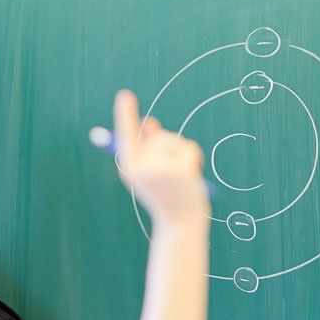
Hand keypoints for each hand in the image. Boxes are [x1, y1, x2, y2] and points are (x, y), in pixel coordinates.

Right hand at [112, 89, 209, 226]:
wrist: (179, 224)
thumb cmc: (165, 196)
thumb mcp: (152, 172)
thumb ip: (149, 147)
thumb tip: (150, 123)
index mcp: (129, 168)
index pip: (126, 137)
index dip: (125, 116)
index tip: (124, 95)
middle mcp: (140, 168)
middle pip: (156, 136)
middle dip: (167, 145)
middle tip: (171, 171)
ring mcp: (159, 169)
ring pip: (174, 142)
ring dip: (182, 153)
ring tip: (181, 176)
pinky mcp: (179, 170)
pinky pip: (189, 149)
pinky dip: (195, 159)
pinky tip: (191, 177)